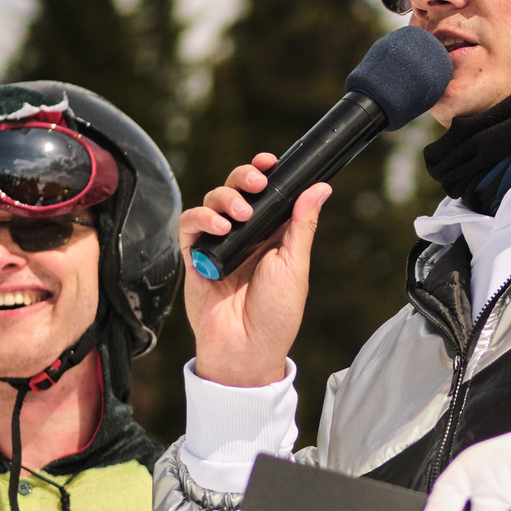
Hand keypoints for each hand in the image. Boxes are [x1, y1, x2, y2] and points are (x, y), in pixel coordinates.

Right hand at [181, 152, 330, 388]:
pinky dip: (201, 219)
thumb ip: (302, 224)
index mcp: (272, 235)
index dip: (265, 172)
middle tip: (256, 182)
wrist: (247, 349)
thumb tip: (320, 187)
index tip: (270, 161)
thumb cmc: (275, 315)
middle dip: (243, 177)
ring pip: (212, 202)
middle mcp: (244, 236)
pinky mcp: (195, 257)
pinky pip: (189, 226)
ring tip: (240, 216)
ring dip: (225, 199)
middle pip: (236, 189)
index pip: (266, 193)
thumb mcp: (294, 266)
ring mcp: (218, 245)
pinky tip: (218, 228)